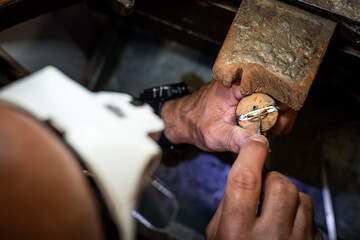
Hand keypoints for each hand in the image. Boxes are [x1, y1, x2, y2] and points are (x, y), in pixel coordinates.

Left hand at [161, 80, 296, 152]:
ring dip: (280, 114)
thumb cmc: (197, 124)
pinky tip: (267, 127)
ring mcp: (247, 86)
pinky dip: (273, 114)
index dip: (282, 105)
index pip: (272, 86)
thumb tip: (258, 142)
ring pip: (277, 95)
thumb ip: (235, 139)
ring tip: (271, 131)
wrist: (186, 120)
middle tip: (276, 131)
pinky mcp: (248, 93)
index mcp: (235, 85)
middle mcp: (243, 80)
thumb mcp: (215, 135)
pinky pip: (269, 100)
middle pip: (279, 89)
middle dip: (284, 112)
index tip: (278, 123)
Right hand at [205, 135, 321, 239]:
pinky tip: (287, 226)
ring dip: (287, 197)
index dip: (251, 154)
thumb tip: (246, 177)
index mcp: (236, 231)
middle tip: (262, 192)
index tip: (254, 141)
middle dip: (271, 180)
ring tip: (275, 211)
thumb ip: (229, 204)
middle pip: (280, 185)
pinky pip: (312, 216)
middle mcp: (268, 237)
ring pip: (300, 197)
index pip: (246, 180)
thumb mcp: (217, 234)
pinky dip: (299, 214)